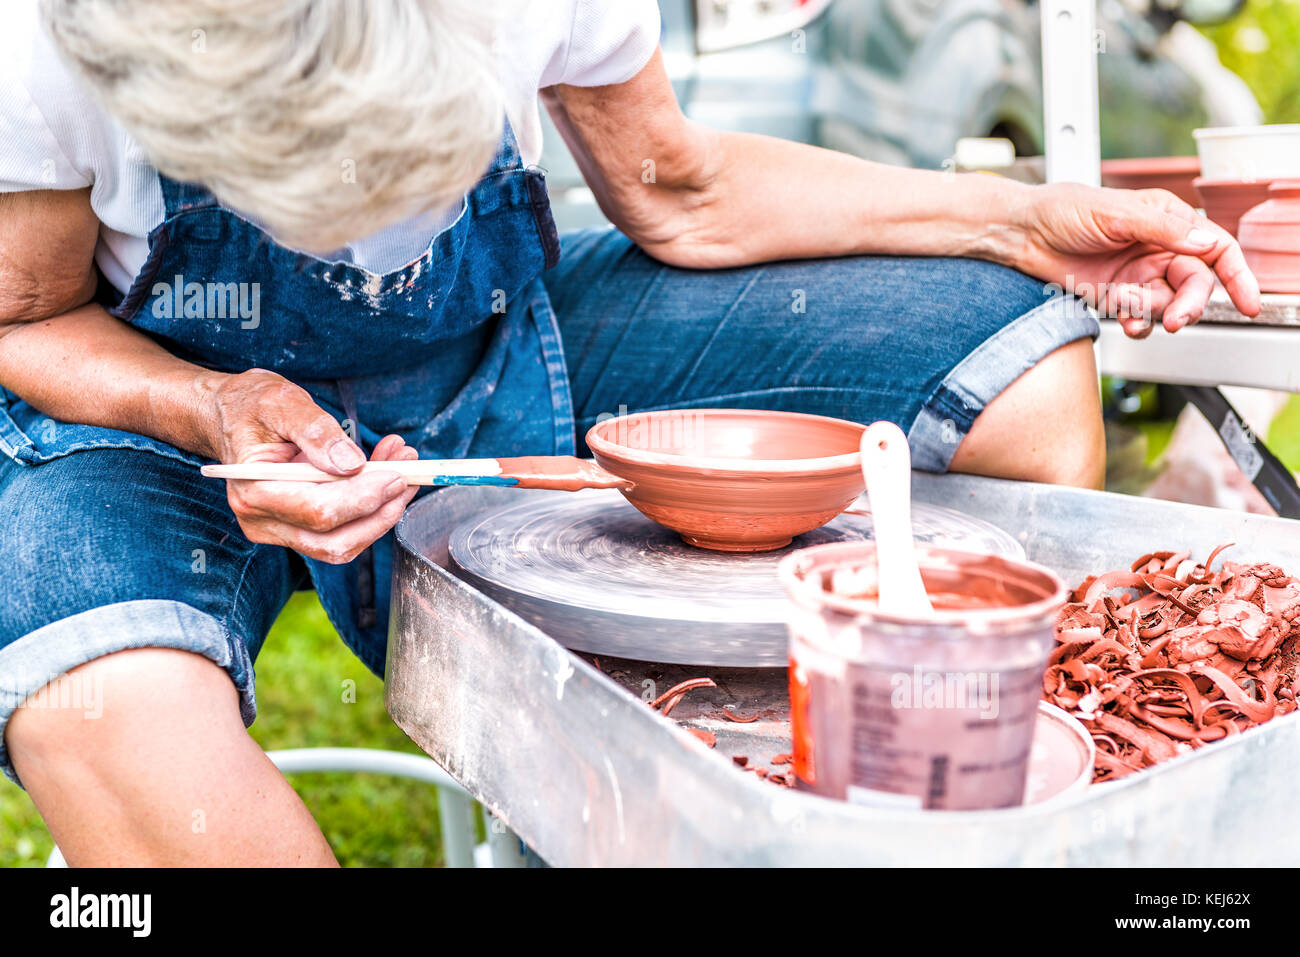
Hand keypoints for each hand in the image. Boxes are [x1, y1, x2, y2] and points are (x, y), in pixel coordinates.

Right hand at [204, 369, 418, 562]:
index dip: (364, 497)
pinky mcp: (296, 528)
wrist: (231, 415)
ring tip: (403, 467)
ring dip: (382, 512)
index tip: (398, 474)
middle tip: (411, 472)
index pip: (319, 511)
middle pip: (334, 539)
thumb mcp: (282, 402)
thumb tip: (352, 464)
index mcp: (254, 490)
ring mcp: (279, 529)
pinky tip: (386, 473)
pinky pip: (341, 531)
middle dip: (381, 509)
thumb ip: (317, 431)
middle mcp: (262, 520)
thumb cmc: (252, 405)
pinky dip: (370, 509)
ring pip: (342, 543)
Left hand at [1016, 183, 1260, 338]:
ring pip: (1166, 305)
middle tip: (1174, 320)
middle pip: (1194, 285)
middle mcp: (1158, 249)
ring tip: (1122, 302)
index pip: (1216, 249)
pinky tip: (1121, 319)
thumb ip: (1162, 229)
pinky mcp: (1115, 296)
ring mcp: (1137, 275)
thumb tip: (1204, 242)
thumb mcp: (1116, 214)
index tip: (1249, 303)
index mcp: (1168, 220)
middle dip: (1188, 305)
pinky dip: (1134, 323)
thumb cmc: (1064, 210)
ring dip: (1150, 311)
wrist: (1021, 234)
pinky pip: (1139, 318)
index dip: (1238, 275)